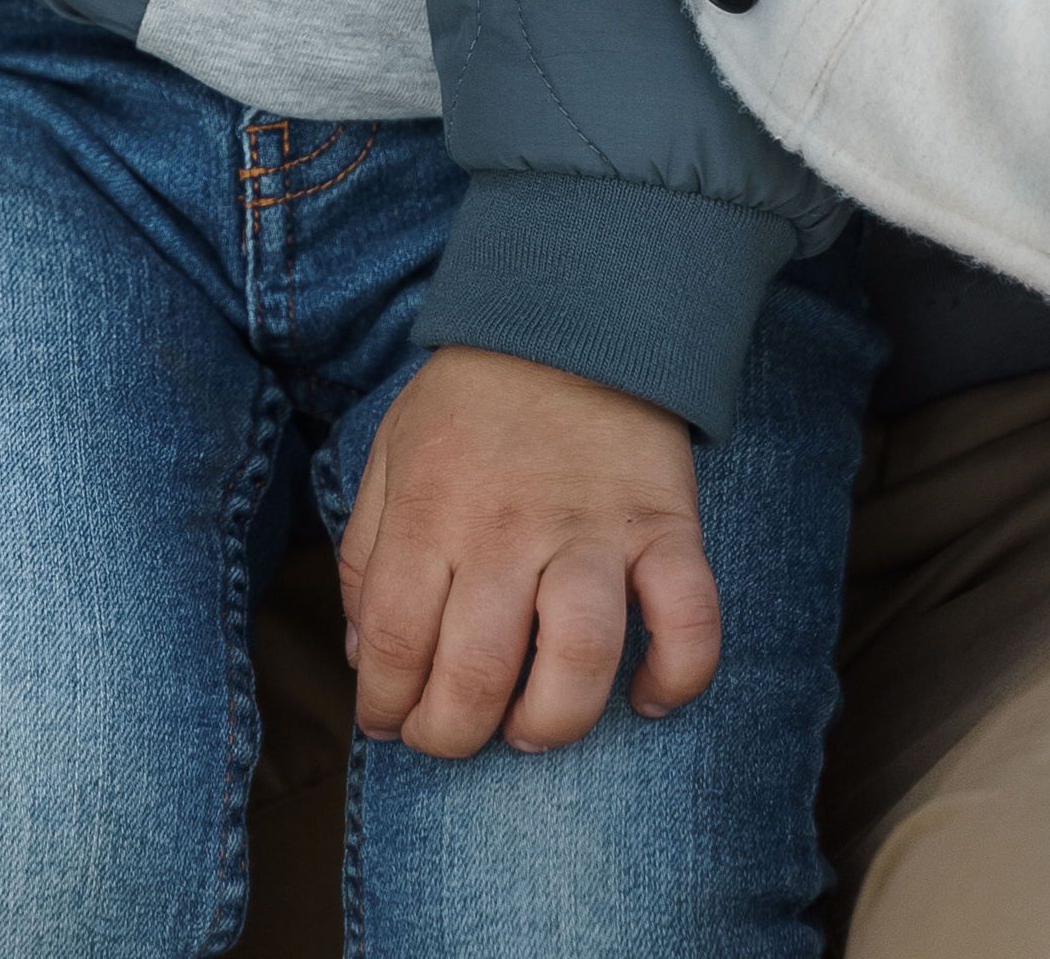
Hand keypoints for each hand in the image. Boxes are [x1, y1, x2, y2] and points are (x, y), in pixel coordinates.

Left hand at [339, 348, 719, 755]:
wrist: (568, 312)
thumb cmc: (471, 400)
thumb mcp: (390, 452)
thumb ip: (366, 551)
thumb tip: (360, 652)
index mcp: (433, 508)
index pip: (395, 638)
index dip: (386, 703)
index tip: (389, 722)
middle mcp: (508, 527)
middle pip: (478, 671)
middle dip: (453, 735)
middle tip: (451, 737)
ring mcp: (592, 532)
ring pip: (579, 661)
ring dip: (551, 723)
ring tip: (531, 732)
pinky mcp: (664, 530)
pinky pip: (689, 622)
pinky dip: (677, 678)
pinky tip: (647, 701)